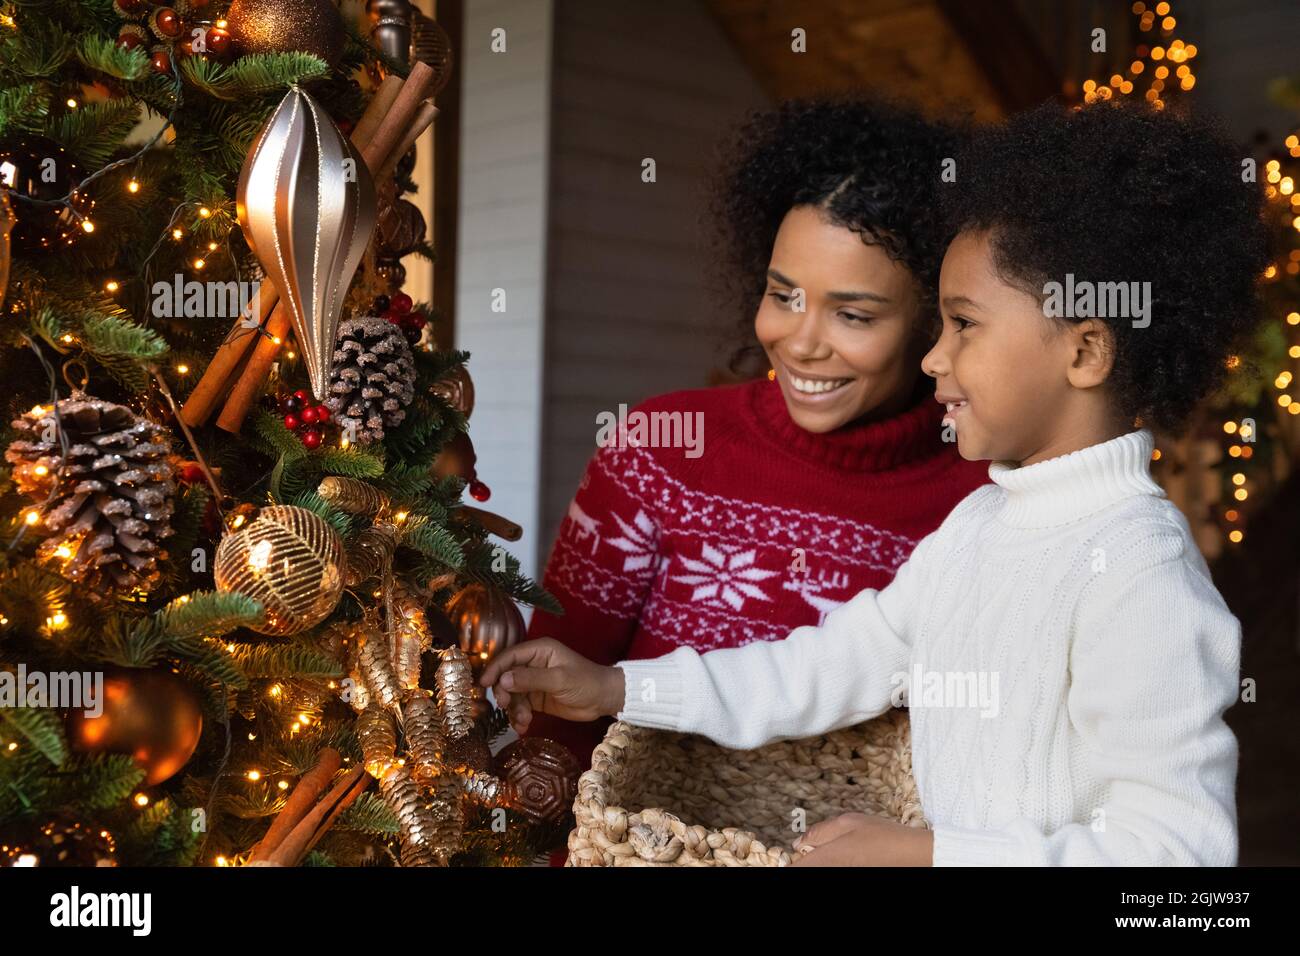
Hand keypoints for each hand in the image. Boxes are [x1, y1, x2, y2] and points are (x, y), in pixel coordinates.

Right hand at [478, 638, 624, 734]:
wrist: (604, 700)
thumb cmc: (586, 682)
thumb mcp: (559, 679)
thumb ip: (531, 679)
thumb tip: (503, 680)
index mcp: (539, 650)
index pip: (509, 656)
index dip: (495, 669)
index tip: (483, 684)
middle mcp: (533, 664)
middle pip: (506, 676)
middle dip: (504, 693)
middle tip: (507, 706)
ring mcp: (534, 682)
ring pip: (511, 694)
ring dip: (513, 709)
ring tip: (523, 720)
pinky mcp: (536, 698)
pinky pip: (520, 706)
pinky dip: (519, 717)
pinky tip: (524, 726)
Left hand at [789, 812, 933, 865]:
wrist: (913, 856)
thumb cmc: (882, 836)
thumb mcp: (848, 823)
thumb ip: (819, 832)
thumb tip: (798, 842)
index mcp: (826, 858)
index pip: (795, 868)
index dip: (788, 862)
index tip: (785, 858)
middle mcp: (832, 871)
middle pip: (807, 869)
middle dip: (804, 860)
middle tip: (807, 851)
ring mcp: (843, 874)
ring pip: (821, 868)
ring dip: (818, 861)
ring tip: (832, 850)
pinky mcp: (855, 875)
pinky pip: (833, 869)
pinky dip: (832, 863)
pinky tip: (844, 856)